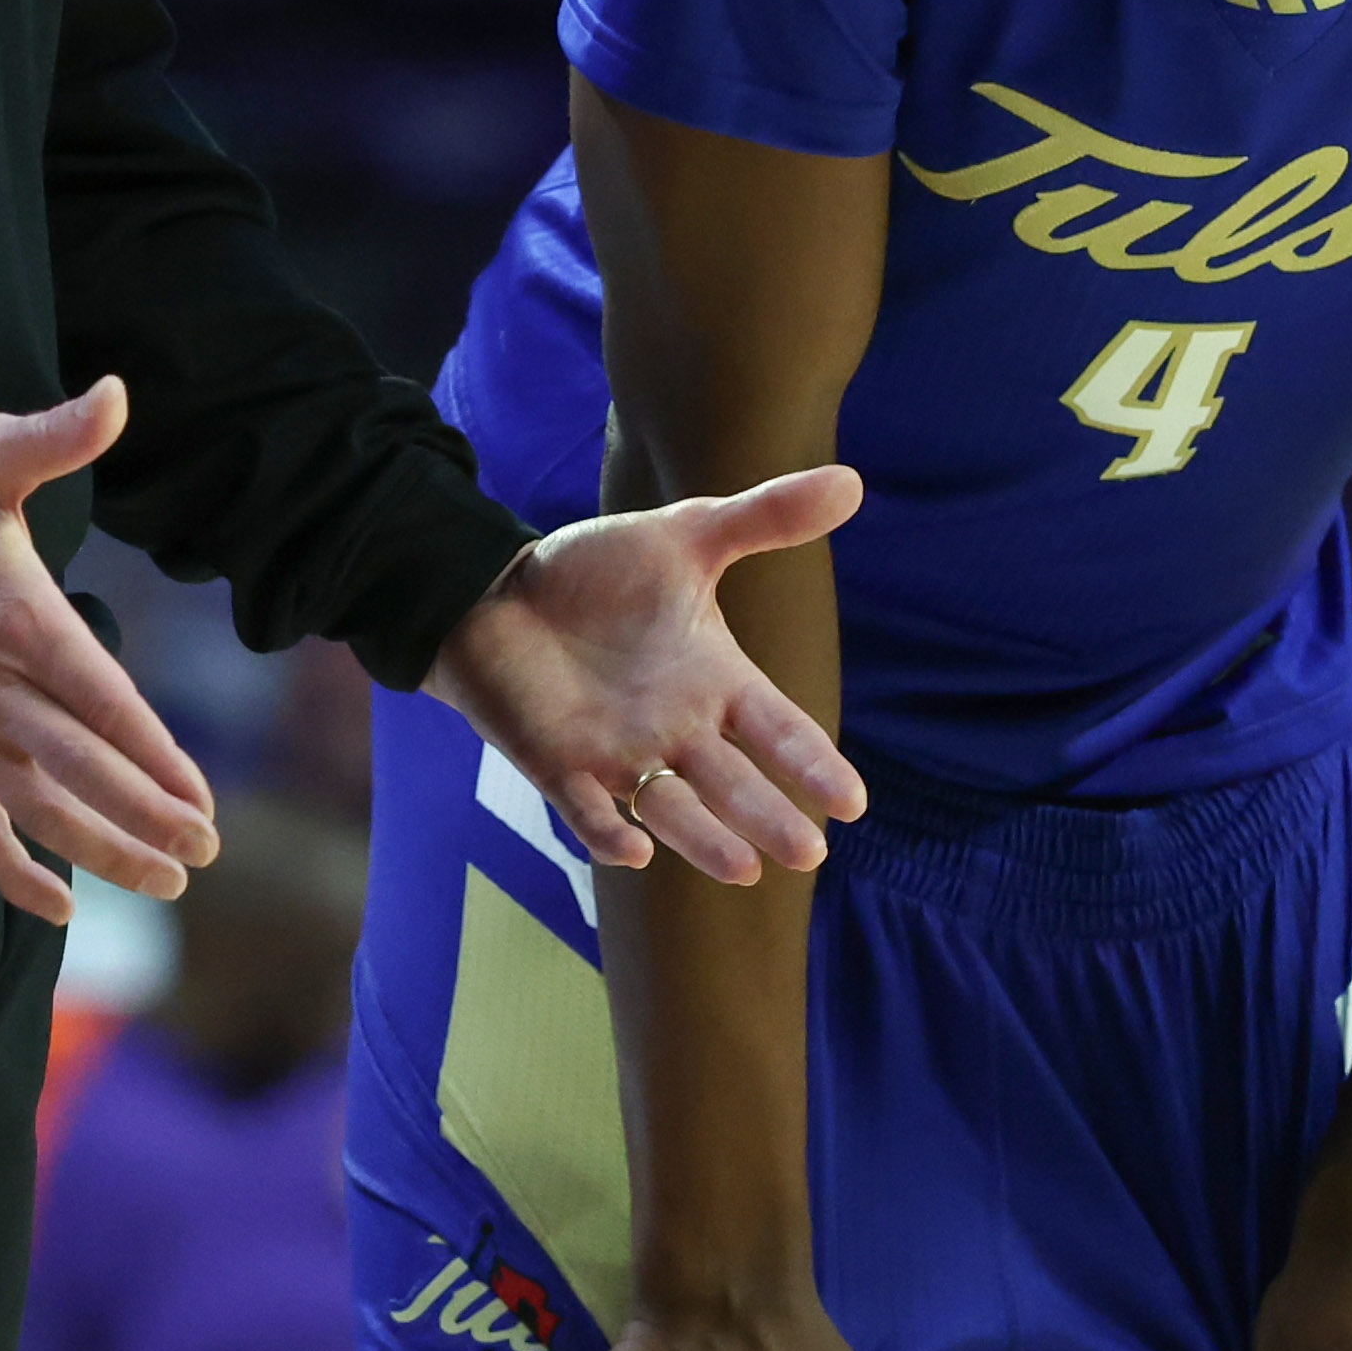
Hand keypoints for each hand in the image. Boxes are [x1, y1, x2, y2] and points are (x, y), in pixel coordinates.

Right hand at [0, 379, 218, 927]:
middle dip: (149, 818)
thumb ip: (55, 436)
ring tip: (165, 883)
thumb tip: (118, 393)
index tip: (204, 799)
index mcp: (22, 622)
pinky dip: (14, 877)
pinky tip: (61, 908)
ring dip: (105, 853)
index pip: (106, 705)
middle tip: (205, 852)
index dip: (158, 760)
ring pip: (42, 813)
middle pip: (85, 773)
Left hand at [430, 467, 870, 883]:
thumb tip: (851, 481)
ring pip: (672, 807)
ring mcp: (618, 752)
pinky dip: (609, 830)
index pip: (776, 728)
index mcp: (714, 680)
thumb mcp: (685, 538)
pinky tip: (634, 850)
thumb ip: (764, 519)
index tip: (852, 801)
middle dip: (769, 816)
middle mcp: (676, 729)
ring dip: (704, 839)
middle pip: (733, 782)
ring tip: (743, 870)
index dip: (811, 762)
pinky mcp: (558, 764)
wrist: (499, 590)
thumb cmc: (598, 573)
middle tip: (809, 853)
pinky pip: (587, 808)